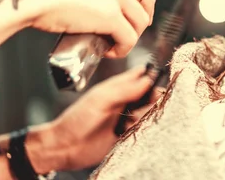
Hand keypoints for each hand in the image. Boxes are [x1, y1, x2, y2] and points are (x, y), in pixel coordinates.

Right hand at [13, 0, 154, 57]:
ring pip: (140, 22)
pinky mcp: (110, 16)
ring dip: (132, 36)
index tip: (135, 12)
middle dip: (142, 18)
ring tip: (116, 43)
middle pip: (148, 0)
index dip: (142, 0)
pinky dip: (123, 48)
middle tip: (130, 31)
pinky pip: (129, 38)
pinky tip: (111, 51)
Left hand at [30, 65, 156, 171]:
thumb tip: (148, 80)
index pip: (142, 75)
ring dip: (144, 116)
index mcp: (119, 86)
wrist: (65, 147)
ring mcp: (127, 117)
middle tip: (140, 106)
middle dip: (152, 99)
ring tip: (128, 121)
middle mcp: (125, 100)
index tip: (159, 81)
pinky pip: (144, 128)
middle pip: (151, 94)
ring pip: (149, 112)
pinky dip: (142, 129)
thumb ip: (125, 89)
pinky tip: (127, 131)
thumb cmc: (77, 120)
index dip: (153, 75)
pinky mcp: (128, 134)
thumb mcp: (101, 99)